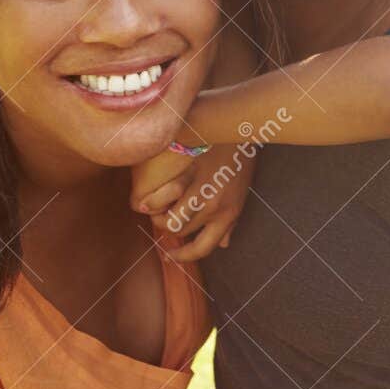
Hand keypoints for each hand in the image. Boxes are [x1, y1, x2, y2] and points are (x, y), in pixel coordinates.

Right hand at [132, 143, 255, 261]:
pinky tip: (148, 197)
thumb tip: (225, 244)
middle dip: (166, 227)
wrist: (241, 131)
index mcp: (228, 215)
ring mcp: (203, 191)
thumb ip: (231, 222)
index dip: (183, 257)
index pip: (203, 248)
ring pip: (169, 220)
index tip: (170, 255)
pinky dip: (153, 200)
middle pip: (180, 232)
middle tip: (162, 216)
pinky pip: (165, 196)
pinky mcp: (190, 174)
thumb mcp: (241, 197)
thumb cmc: (239, 163)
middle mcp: (215, 207)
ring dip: (157, 216)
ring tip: (153, 208)